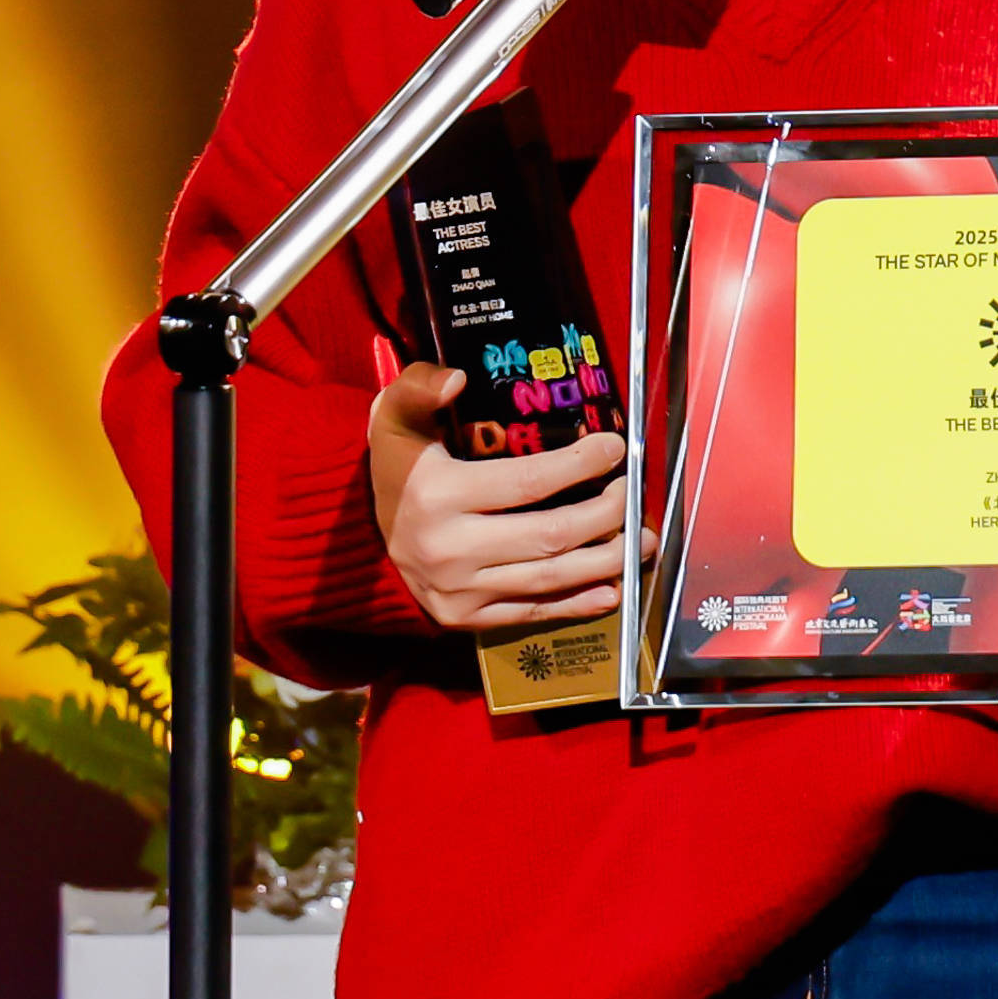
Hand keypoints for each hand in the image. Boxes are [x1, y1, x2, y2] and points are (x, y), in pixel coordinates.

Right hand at [366, 363, 642, 630]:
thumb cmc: (397, 465)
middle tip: (633, 496)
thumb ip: (421, 386)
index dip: (580, 465)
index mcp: (436, 494)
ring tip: (640, 542)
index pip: (527, 481)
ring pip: (548, 579)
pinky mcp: (464, 618)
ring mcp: (457, 590)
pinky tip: (612, 589)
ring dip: (606, 562)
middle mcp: (448, 549)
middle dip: (606, 516)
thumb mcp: (393, 414)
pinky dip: (576, 604)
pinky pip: (531, 612)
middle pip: (549, 536)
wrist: (357, 537)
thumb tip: (459, 379)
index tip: (615, 448)